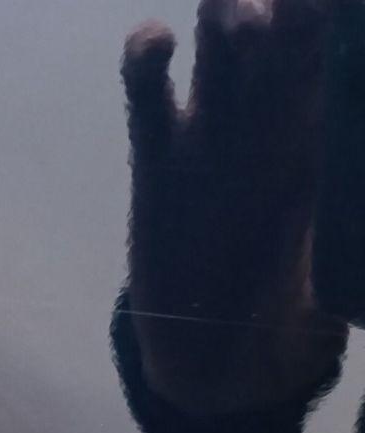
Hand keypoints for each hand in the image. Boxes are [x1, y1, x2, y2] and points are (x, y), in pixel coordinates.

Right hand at [121, 0, 346, 415]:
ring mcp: (210, 128)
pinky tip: (156, 44)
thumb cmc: (284, 303)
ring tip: (244, 25)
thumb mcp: (333, 267)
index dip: (336, 25)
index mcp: (322, 137)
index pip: (335, 55)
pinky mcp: (156, 153)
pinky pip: (147, 93)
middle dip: (290, 5)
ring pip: (217, 39)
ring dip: (228, 15)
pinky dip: (146, 59)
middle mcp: (271, 117)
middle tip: (292, 12)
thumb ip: (340, 231)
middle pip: (284, 23)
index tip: (341, 12)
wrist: (213, 343)